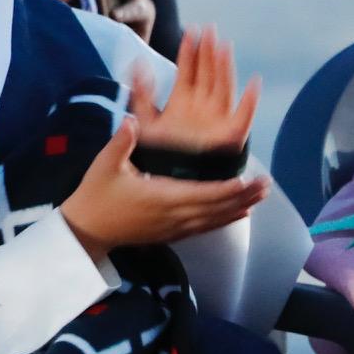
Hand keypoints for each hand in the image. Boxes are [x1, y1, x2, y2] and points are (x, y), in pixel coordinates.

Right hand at [59, 117, 267, 260]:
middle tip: (266, 185)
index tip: (249, 179)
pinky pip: (204, 227)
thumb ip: (121, 142)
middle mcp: (174, 215)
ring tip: (260, 198)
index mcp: (161, 196)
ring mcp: (174, 227)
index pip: (204, 193)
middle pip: (217, 208)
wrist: (86, 229)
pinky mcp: (171, 234)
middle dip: (243, 197)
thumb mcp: (104, 164)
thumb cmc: (96, 195)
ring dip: (239, 208)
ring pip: (214, 219)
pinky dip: (224, 220)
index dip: (228, 188)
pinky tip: (238, 214)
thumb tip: (134, 120)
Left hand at [130, 26, 258, 154]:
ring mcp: (216, 120)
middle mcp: (201, 107)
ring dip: (225, 68)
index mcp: (182, 101)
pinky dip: (250, 102)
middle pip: (207, 74)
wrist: (169, 181)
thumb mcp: (145, 120)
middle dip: (208, 52)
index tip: (190, 30)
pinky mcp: (230, 138)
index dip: (189, 51)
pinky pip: (243, 118)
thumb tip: (137, 63)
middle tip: (209, 29)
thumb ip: (141, 94)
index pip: (188, 70)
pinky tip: (254, 84)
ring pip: (224, 88)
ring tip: (225, 47)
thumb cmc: (158, 153)